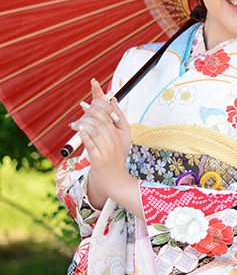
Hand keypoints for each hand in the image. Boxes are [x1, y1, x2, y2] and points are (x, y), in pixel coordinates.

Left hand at [72, 79, 140, 217]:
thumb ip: (118, 120)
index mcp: (119, 135)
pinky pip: (91, 145)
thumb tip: (113, 100)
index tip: (94, 92)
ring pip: (95, 130)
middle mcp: (114, 141)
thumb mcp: (121, 139)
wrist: (117, 182)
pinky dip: (84, 136)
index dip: (101, 102)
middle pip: (102, 120)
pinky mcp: (99, 160)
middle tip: (83, 106)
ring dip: (84, 123)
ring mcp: (107, 151)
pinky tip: (79, 130)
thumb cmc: (116, 160)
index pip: (110, 114)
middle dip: (91, 110)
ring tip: (77, 122)